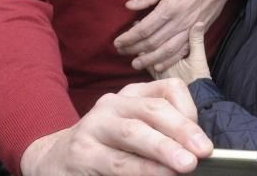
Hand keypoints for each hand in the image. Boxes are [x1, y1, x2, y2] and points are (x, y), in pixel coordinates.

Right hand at [19, 79, 212, 175]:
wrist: (54, 159)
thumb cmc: (107, 144)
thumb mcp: (133, 125)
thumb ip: (160, 129)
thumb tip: (195, 147)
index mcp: (131, 95)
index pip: (168, 90)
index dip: (189, 113)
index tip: (202, 140)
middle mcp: (110, 106)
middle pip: (151, 112)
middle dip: (180, 132)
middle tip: (202, 152)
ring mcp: (92, 130)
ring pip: (131, 137)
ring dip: (160, 154)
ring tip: (184, 167)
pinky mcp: (80, 157)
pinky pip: (113, 166)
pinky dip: (139, 173)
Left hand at [114, 0, 233, 71]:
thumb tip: (129, 5)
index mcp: (170, 7)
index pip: (145, 28)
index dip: (129, 38)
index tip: (118, 42)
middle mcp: (179, 21)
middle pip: (153, 42)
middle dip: (135, 49)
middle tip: (121, 52)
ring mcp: (190, 29)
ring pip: (166, 50)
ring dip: (150, 59)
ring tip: (136, 64)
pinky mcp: (199, 33)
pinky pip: (182, 51)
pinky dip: (170, 60)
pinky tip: (159, 66)